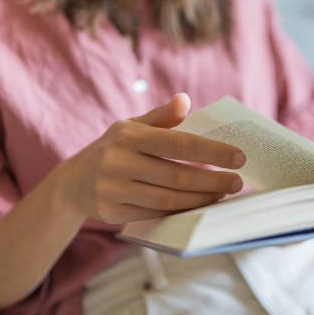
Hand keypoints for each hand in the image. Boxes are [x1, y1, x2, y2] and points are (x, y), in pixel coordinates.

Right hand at [50, 93, 245, 223]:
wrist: (74, 182)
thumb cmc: (114, 149)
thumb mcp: (132, 127)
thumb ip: (161, 116)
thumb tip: (185, 100)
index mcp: (129, 135)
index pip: (179, 143)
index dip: (212, 152)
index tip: (239, 157)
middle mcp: (119, 161)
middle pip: (178, 176)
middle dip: (213, 181)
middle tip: (238, 182)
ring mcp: (113, 189)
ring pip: (169, 199)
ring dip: (201, 199)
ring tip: (223, 195)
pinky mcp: (112, 212)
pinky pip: (156, 214)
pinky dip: (181, 211)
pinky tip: (200, 205)